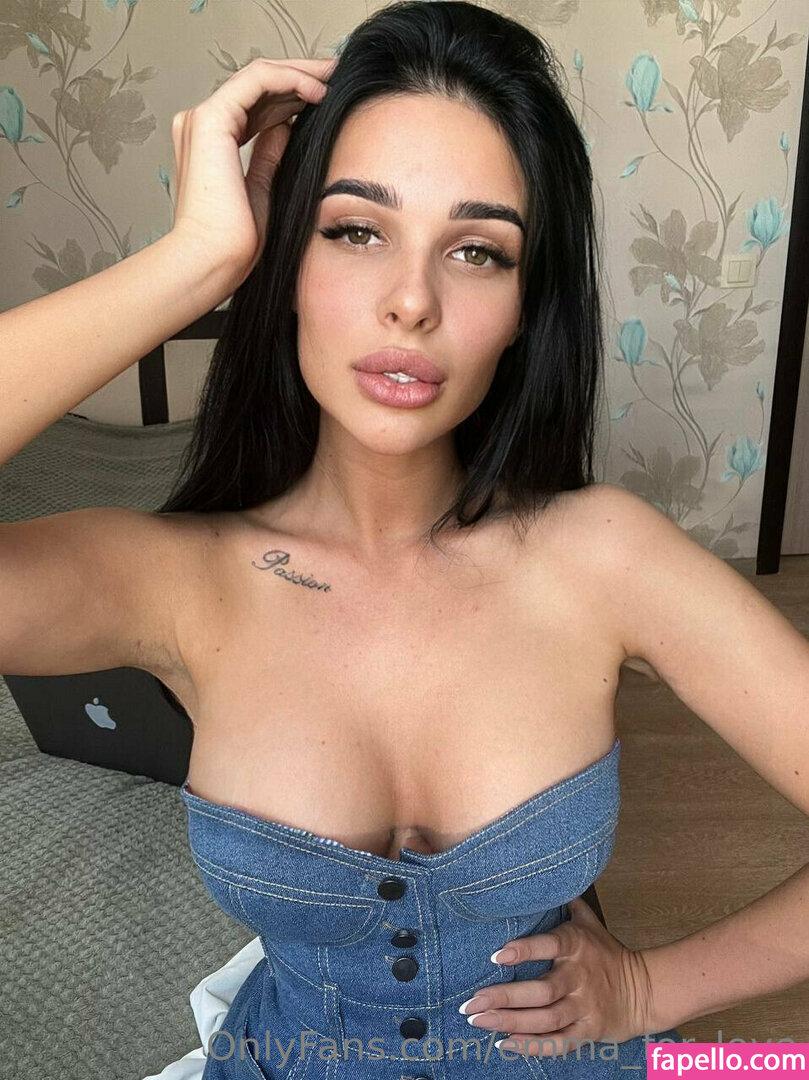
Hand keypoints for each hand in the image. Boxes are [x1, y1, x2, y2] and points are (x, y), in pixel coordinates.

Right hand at [169, 55, 337, 287]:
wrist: (212, 260)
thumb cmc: (233, 243)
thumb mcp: (262, 189)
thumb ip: (270, 155)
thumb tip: (286, 127)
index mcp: (212, 143)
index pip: (257, 105)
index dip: (293, 96)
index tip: (328, 99)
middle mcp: (204, 126)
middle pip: (259, 86)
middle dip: (301, 77)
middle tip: (337, 75)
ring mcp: (204, 119)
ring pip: (259, 76)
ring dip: (300, 72)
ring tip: (334, 76)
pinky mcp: (211, 119)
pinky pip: (257, 81)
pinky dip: (289, 80)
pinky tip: (317, 92)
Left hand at [462, 897, 656, 1056]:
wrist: (644, 990)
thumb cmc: (608, 953)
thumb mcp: (590, 923)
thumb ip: (567, 903)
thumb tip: (548, 877)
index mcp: (577, 946)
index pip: (549, 946)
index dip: (524, 951)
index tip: (496, 956)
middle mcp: (579, 978)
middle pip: (541, 992)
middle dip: (504, 998)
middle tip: (471, 1002)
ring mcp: (583, 1007)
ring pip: (545, 1020)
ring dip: (510, 1022)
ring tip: (478, 1021)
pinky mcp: (587, 1031)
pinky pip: (557, 1043)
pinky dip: (531, 1045)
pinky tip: (504, 1043)